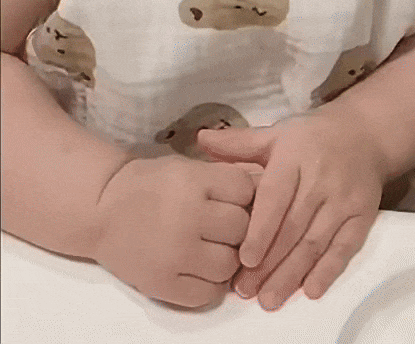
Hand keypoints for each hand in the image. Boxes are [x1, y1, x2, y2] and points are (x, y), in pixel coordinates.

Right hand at [93, 154, 255, 307]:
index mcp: (193, 182)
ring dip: (227, 258)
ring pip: (230, 264)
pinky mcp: (163, 284)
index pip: (245, 190)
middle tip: (224, 226)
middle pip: (242, 228)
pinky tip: (200, 269)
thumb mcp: (188, 167)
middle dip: (239, 227)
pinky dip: (211, 285)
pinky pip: (208, 294)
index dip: (245, 194)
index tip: (234, 198)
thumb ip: (224, 178)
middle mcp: (187, 216)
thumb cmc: (150, 184)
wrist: (101, 209)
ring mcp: (175, 253)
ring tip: (211, 248)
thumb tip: (267, 188)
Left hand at [196, 111, 386, 309]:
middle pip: (293, 226)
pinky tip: (311, 290)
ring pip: (316, 241)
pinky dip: (329, 270)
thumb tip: (201, 138)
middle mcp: (321, 178)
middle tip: (245, 291)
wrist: (365, 133)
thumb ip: (239, 143)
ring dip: (293, 273)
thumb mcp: (276, 134)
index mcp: (295, 155)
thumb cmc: (311, 137)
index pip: (276, 196)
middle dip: (269, 262)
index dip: (261, 230)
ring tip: (269, 299)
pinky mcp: (363, 214)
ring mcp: (344, 198)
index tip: (244, 259)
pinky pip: (345, 246)